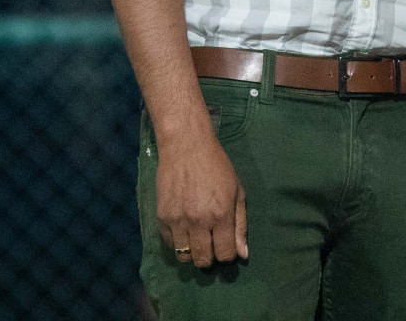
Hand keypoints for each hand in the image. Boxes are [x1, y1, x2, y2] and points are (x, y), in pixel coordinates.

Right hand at [155, 126, 247, 266]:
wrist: (186, 146)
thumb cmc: (217, 167)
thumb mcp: (237, 192)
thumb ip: (240, 225)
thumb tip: (243, 254)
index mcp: (221, 215)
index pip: (225, 254)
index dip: (228, 255)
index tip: (227, 246)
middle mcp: (199, 221)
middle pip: (203, 260)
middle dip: (210, 258)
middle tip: (212, 245)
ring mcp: (178, 220)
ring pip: (184, 257)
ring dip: (193, 253)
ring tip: (198, 239)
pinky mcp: (162, 217)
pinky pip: (169, 244)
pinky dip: (178, 243)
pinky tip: (185, 230)